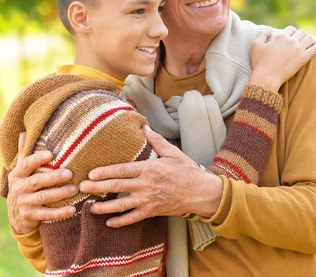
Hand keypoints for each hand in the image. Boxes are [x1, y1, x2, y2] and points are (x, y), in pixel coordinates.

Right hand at [7, 132, 76, 234]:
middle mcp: (18, 188)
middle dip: (53, 177)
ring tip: (75, 189)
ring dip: (60, 193)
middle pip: (37, 181)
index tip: (51, 153)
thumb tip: (24, 131)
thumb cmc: (26, 185)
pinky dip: (60, 213)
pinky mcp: (30, 216)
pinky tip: (73, 209)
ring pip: (43, 198)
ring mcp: (23, 203)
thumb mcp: (22, 170)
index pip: (26, 164)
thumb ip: (25, 153)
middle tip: (70, 173)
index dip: (37, 159)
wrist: (18, 214)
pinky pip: (46, 215)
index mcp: (17, 174)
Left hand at [79, 126, 223, 227]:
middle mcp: (146, 184)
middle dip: (96, 188)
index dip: (104, 172)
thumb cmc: (187, 170)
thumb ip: (157, 141)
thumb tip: (145, 127)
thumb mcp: (173, 153)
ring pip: (121, 204)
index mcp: (149, 168)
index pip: (121, 170)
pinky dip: (120, 221)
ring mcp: (148, 199)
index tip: (90, 173)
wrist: (201, 192)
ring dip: (104, 207)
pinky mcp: (152, 211)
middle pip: (116, 186)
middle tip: (81, 188)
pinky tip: (109, 222)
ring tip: (90, 207)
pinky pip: (133, 218)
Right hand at [249, 25, 315, 90]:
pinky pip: (315, 49)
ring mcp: (298, 49)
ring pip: (310, 39)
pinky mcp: (304, 58)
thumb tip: (268, 28)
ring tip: (312, 42)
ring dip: (311, 39)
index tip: (293, 36)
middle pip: (302, 32)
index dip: (292, 32)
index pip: (291, 29)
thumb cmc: (259, 63)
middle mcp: (291, 41)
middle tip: (302, 40)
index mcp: (281, 36)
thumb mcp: (256, 46)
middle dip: (302, 35)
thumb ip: (262, 34)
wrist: (267, 78)